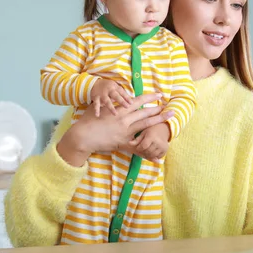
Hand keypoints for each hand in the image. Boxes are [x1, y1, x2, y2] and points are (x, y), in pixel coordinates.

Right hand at [57, 93, 173, 166]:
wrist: (82, 136)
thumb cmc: (88, 120)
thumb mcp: (99, 107)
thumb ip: (108, 103)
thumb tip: (111, 97)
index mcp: (119, 110)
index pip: (138, 101)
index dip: (150, 97)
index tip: (159, 95)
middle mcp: (125, 119)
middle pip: (145, 112)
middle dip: (158, 108)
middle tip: (170, 106)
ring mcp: (125, 132)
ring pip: (145, 125)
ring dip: (158, 120)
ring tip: (169, 116)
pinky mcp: (123, 143)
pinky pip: (138, 148)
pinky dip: (148, 153)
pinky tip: (158, 158)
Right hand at [90, 79, 132, 116]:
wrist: (94, 83)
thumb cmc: (108, 87)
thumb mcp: (115, 88)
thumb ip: (121, 94)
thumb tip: (132, 102)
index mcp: (115, 87)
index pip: (122, 92)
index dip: (127, 97)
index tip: (132, 103)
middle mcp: (109, 90)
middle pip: (115, 96)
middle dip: (121, 101)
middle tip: (127, 107)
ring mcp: (102, 94)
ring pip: (107, 101)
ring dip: (111, 107)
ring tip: (115, 114)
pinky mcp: (95, 98)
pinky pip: (96, 104)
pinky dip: (96, 110)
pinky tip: (97, 115)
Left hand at [127, 123, 170, 161]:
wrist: (163, 129)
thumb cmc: (151, 130)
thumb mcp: (143, 132)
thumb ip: (137, 139)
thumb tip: (129, 143)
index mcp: (152, 136)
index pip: (143, 146)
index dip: (139, 148)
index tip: (138, 146)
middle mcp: (158, 142)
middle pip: (147, 152)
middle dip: (142, 152)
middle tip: (141, 149)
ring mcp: (163, 147)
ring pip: (152, 155)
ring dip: (147, 154)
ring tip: (146, 150)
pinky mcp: (165, 150)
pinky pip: (157, 157)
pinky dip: (153, 156)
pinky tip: (152, 151)